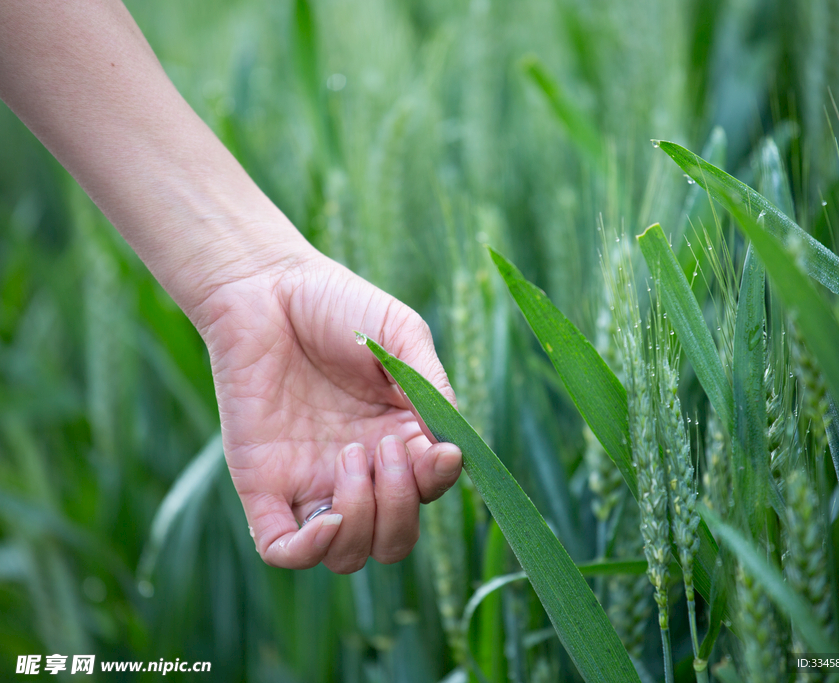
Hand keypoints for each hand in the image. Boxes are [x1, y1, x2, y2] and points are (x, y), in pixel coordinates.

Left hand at [195, 245, 461, 572]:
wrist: (263, 286)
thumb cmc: (336, 303)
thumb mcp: (401, 335)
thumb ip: (431, 388)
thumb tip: (449, 447)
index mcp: (397, 438)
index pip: (428, 491)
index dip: (437, 482)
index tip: (436, 449)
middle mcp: (358, 471)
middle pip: (394, 539)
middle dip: (399, 507)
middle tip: (380, 446)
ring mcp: (310, 481)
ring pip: (349, 555)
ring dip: (362, 520)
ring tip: (349, 454)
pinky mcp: (263, 484)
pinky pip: (283, 550)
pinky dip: (309, 552)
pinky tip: (327, 518)